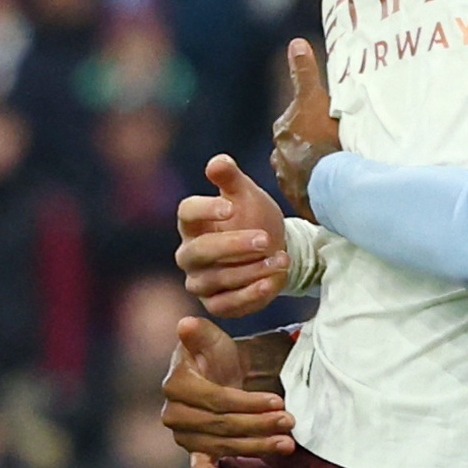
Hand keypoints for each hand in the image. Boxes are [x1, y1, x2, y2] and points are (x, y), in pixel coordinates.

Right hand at [161, 316, 294, 467]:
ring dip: (257, 445)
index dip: (247, 402)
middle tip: (289, 421)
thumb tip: (186, 325)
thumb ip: (199, 333)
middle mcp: (174, 413)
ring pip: (224, 443)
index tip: (277, 400)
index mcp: (176, 384)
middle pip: (223, 424)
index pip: (217, 399)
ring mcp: (183, 435)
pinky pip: (198, 466)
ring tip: (287, 443)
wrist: (222, 377)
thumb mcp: (211, 339)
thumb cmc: (218, 357)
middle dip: (259, 424)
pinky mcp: (194, 451)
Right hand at [176, 154, 289, 318]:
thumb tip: (217, 162)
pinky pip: (227, 305)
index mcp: (192, 223)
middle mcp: (190, 254)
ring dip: (251, 270)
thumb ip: (230, 178)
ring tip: (280, 259)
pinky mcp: (216, 304)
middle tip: (264, 239)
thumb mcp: (246, 194)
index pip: (187, 213)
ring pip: (218, 279)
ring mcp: (200, 281)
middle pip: (200, 251)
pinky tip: (273, 282)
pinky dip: (251, 295)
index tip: (230, 207)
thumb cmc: (253, 217)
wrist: (273, 249)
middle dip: (233, 246)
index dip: (205, 210)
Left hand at [270, 38, 339, 209]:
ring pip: (300, 171)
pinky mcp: (301, 200)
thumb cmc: (320, 139)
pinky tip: (331, 188)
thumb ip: (303, 72)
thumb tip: (295, 42)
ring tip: (332, 169)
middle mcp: (280, 157)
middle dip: (308, 147)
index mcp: (283, 132)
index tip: (321, 125)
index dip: (308, 122)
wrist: (328, 183)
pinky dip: (318, 188)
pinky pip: (309, 191)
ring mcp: (290, 181)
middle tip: (330, 146)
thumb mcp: (314, 99)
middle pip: (295, 148)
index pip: (293, 123)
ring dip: (312, 170)